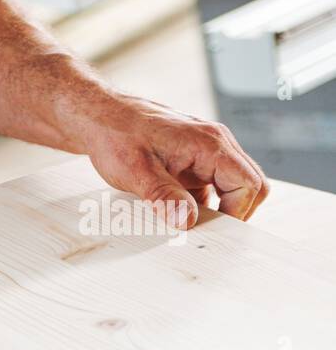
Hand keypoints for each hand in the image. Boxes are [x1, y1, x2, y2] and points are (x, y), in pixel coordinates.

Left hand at [83, 95, 268, 229]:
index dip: (236, 212)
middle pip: (249, 184)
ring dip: (216, 207)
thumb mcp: (136, 172)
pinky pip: (210, 185)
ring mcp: (206, 152)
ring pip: (231, 186)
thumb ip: (164, 197)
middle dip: (234, 211)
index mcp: (210, 144)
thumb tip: (187, 222)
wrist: (101, 118)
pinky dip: (200, 202)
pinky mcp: (193, 160)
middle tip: (206, 232)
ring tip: (186, 222)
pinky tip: (175, 211)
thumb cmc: (117, 136)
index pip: (248, 184)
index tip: (212, 230)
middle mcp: (215, 145)